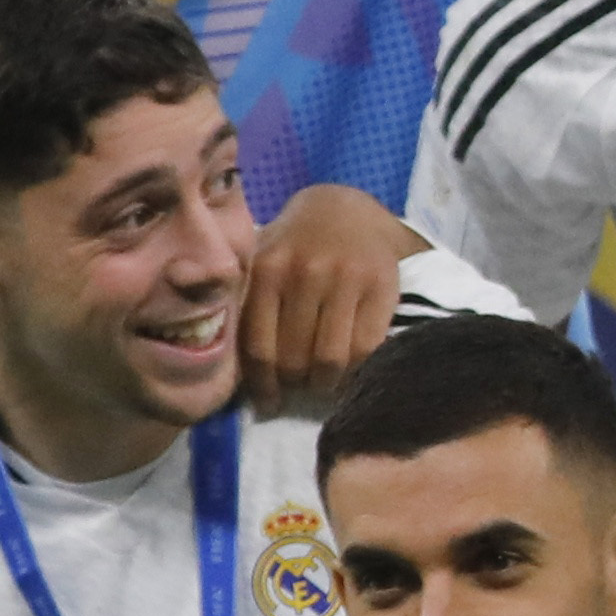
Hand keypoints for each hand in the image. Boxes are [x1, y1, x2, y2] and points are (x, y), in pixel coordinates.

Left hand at [237, 183, 413, 409]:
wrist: (345, 210)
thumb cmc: (293, 246)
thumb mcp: (260, 263)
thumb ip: (247, 304)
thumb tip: (232, 368)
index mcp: (267, 271)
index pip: (259, 346)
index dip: (264, 385)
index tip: (269, 404)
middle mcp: (305, 273)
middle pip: (295, 357)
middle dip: (296, 383)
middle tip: (299, 390)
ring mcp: (346, 279)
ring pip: (332, 357)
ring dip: (326, 382)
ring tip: (323, 384)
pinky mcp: (383, 286)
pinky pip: (368, 346)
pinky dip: (358, 368)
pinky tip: (351, 371)